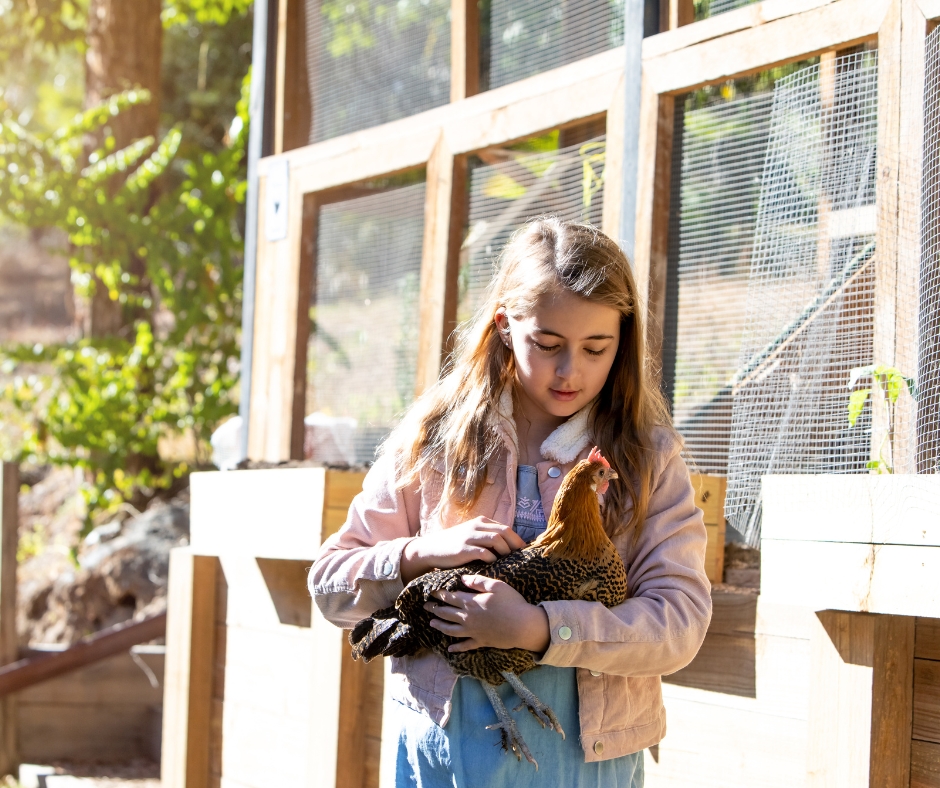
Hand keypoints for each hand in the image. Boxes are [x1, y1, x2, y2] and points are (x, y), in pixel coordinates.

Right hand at [400, 517, 525, 582]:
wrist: (431, 549)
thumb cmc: (454, 545)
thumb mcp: (471, 534)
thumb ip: (486, 536)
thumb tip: (507, 546)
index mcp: (481, 522)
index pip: (506, 528)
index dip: (516, 540)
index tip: (523, 552)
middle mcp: (476, 526)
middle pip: (504, 532)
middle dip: (515, 545)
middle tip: (521, 558)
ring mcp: (469, 537)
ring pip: (496, 540)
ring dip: (505, 551)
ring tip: (508, 562)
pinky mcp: (463, 549)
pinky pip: (484, 553)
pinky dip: (492, 559)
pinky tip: (493, 565)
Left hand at [424, 575, 549, 653]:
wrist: (523, 626)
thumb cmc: (512, 603)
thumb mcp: (496, 586)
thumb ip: (478, 582)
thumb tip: (462, 579)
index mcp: (471, 603)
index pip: (450, 597)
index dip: (439, 594)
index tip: (430, 592)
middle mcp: (468, 618)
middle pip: (446, 613)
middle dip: (435, 609)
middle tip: (425, 606)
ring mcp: (474, 632)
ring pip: (451, 630)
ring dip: (440, 626)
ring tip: (432, 624)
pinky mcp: (481, 641)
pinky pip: (465, 646)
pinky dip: (456, 648)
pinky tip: (450, 649)